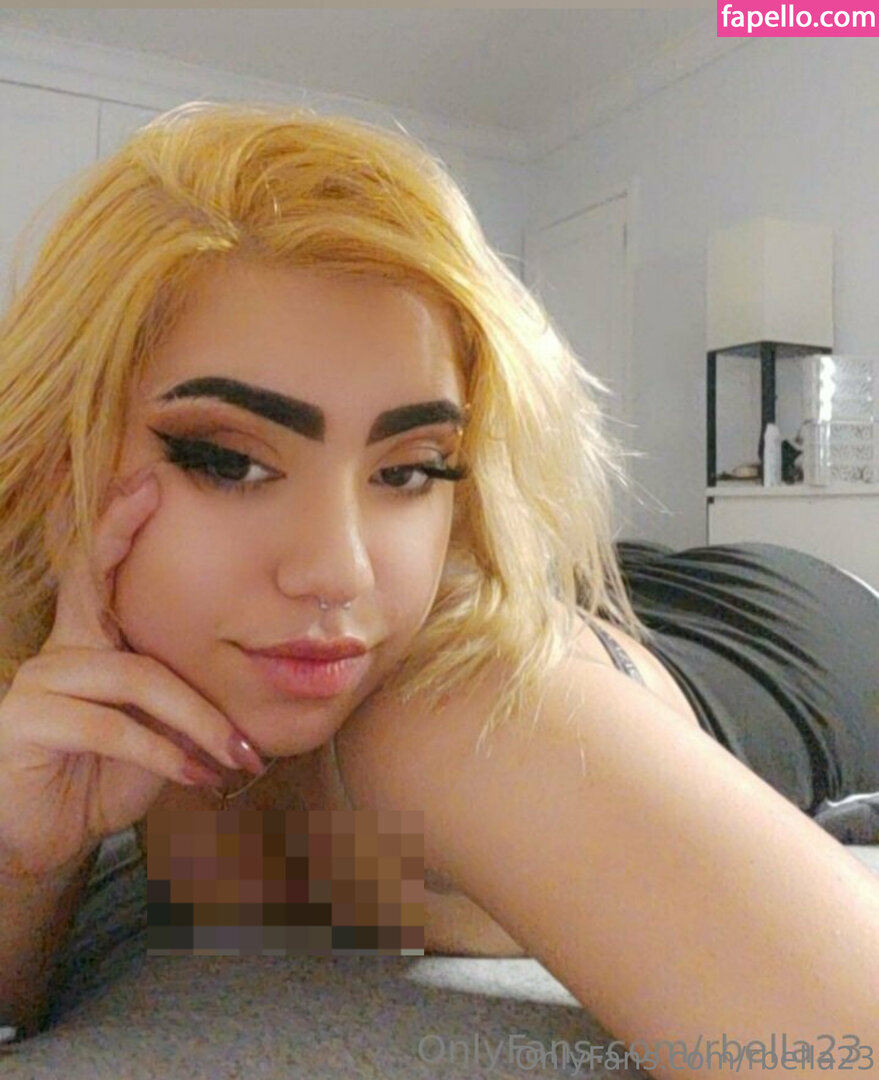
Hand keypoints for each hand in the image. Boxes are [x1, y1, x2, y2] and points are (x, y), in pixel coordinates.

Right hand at [0, 466, 264, 880]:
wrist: (48, 839)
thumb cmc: (108, 776)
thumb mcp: (159, 729)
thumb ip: (184, 695)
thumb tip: (252, 674)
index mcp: (93, 642)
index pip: (102, 573)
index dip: (119, 524)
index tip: (147, 478)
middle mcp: (61, 649)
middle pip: (95, 584)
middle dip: (122, 531)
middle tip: (157, 486)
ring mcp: (38, 683)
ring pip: (135, 676)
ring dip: (198, 717)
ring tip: (239, 754)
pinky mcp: (24, 722)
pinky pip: (112, 726)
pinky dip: (165, 751)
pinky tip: (196, 775)